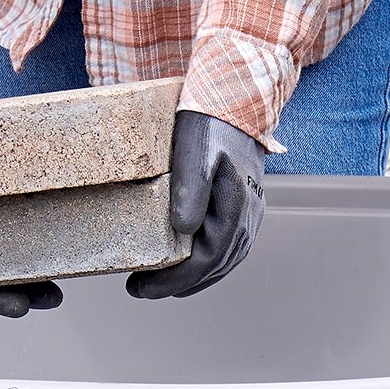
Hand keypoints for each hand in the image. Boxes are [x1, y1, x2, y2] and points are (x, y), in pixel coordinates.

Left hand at [137, 110, 262, 299]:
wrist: (233, 100)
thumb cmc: (209, 123)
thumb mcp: (192, 153)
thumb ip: (190, 191)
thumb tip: (182, 229)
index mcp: (235, 206)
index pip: (204, 261)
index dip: (171, 281)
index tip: (139, 288)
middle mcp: (249, 216)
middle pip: (214, 268)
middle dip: (177, 284)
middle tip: (140, 289)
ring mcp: (250, 213)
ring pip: (224, 261)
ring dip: (192, 278)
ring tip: (160, 282)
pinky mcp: (244, 206)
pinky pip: (227, 247)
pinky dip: (205, 262)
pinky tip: (186, 261)